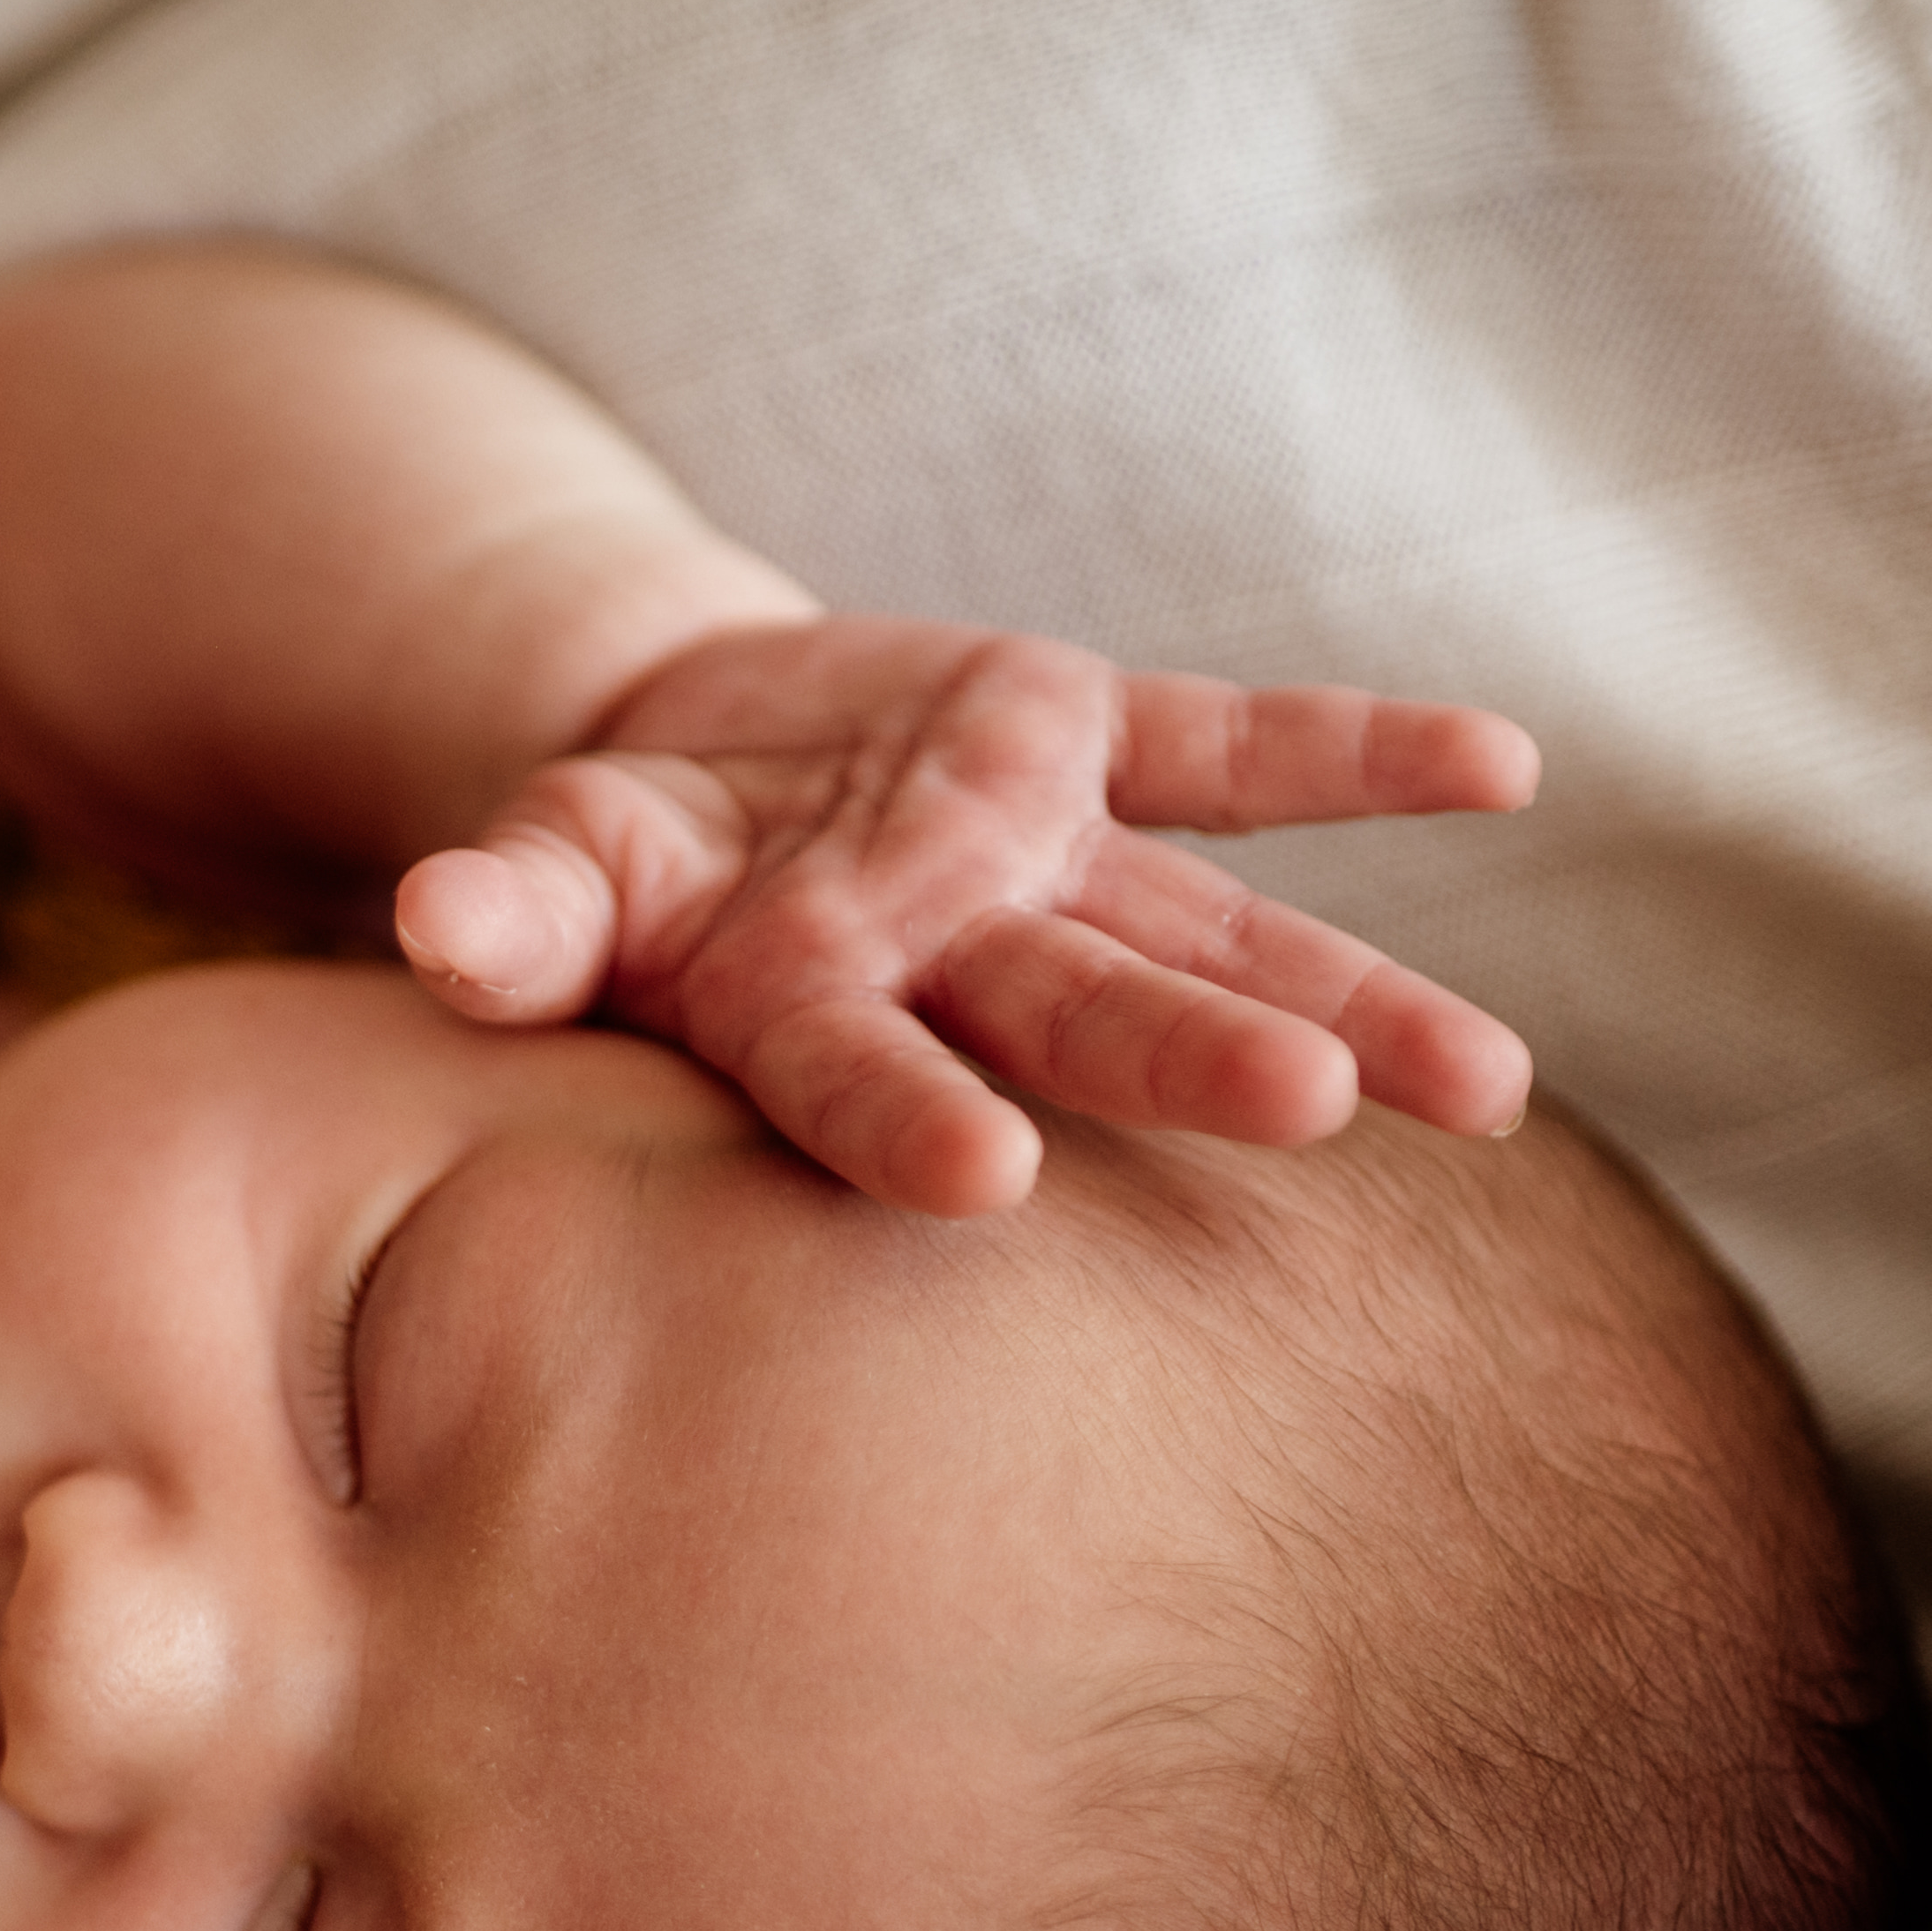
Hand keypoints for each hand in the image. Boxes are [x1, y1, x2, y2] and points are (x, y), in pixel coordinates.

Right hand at [390, 614, 1538, 1214]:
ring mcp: (1048, 866)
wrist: (710, 774)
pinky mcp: (1100, 748)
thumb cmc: (609, 871)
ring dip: (1351, 1000)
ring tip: (1490, 1091)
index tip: (988, 1183)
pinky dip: (1365, 755)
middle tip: (1315, 1111)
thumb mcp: (537, 874)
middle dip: (1195, 1061)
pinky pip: (1245, 756)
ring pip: (1214, 938)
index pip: (862, 1082)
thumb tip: (428, 927)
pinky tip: (1503, 769)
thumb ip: (504, 917)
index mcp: (805, 1015)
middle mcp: (958, 967)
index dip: (913, 1124)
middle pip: (1084, 1021)